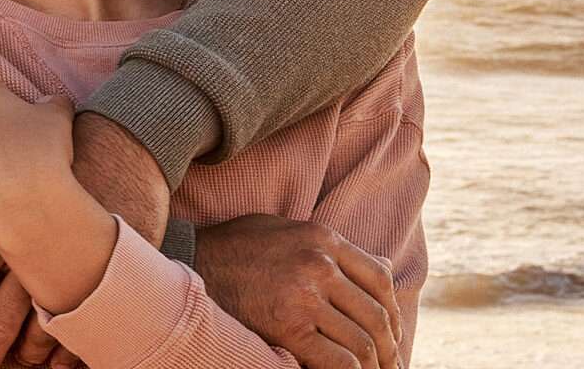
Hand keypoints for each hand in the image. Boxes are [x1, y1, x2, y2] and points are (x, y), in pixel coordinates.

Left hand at [0, 112, 169, 366]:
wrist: (118, 149)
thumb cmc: (47, 154)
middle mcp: (28, 254)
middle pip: (1, 318)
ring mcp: (65, 268)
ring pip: (39, 329)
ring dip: (29, 351)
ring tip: (24, 362)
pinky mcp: (98, 275)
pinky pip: (80, 325)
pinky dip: (68, 350)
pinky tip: (61, 362)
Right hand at [195, 213, 403, 368]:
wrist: (189, 261)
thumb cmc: (234, 247)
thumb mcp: (284, 229)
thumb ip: (329, 246)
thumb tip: (380, 266)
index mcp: (323, 238)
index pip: (380, 279)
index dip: (393, 312)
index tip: (393, 333)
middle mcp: (319, 265)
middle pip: (375, 315)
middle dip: (389, 347)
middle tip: (391, 365)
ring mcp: (304, 297)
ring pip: (361, 342)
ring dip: (374, 366)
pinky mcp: (287, 328)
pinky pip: (337, 360)